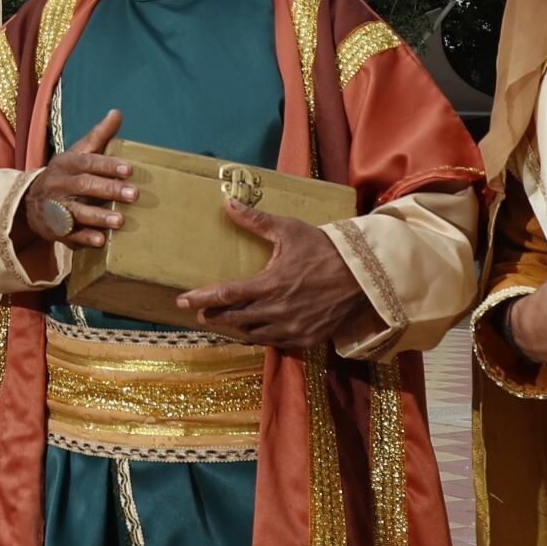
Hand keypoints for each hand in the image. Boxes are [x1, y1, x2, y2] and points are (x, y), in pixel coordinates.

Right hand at [16, 109, 132, 253]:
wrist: (30, 202)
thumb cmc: (65, 174)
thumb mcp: (77, 153)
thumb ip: (98, 136)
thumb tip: (117, 113)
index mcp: (66, 163)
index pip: (87, 162)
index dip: (107, 165)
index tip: (129, 169)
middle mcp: (58, 184)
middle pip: (83, 186)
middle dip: (108, 190)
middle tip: (134, 194)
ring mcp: (55, 207)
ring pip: (76, 211)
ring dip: (98, 216)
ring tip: (120, 221)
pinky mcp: (55, 229)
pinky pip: (69, 234)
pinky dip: (84, 238)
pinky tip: (101, 241)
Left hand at [174, 201, 369, 348]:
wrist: (364, 275)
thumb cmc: (324, 248)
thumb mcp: (289, 229)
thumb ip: (256, 220)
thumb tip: (228, 203)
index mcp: (270, 284)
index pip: (226, 295)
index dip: (202, 298)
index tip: (182, 300)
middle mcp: (278, 311)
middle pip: (234, 319)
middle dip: (215, 315)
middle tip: (201, 311)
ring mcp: (292, 328)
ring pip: (253, 334)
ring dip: (237, 327)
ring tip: (226, 320)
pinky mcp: (306, 338)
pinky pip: (274, 342)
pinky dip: (261, 335)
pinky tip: (255, 328)